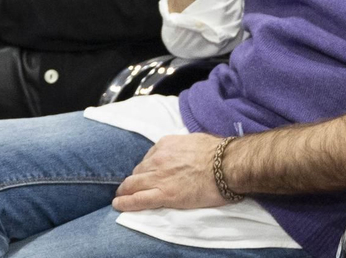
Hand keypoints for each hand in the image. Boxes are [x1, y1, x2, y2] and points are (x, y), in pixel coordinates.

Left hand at [113, 133, 230, 212]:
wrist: (227, 165)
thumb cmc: (218, 153)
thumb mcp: (195, 140)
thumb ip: (182, 147)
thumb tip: (183, 152)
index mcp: (166, 144)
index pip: (148, 157)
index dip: (146, 167)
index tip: (146, 174)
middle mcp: (158, 159)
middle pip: (137, 171)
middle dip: (132, 180)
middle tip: (130, 187)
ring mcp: (159, 177)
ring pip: (132, 184)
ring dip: (124, 191)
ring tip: (120, 197)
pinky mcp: (163, 194)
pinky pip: (137, 199)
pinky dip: (125, 202)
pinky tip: (118, 204)